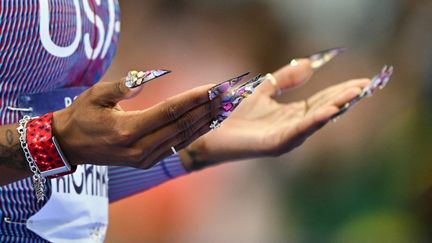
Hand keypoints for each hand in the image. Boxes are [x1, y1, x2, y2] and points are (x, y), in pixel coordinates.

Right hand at [52, 75, 220, 168]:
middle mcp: (139, 147)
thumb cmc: (82, 116)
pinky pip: (177, 146)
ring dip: (207, 121)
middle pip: (182, 125)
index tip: (214, 87)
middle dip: (208, 108)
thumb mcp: (95, 96)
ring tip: (226, 107)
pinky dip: (196, 133)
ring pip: (184, 137)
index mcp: (127, 130)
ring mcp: (144, 158)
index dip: (194, 98)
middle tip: (229, 94)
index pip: (169, 111)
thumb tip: (145, 78)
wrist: (69, 146)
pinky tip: (210, 122)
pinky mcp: (147, 162)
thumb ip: (120, 87)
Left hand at [182, 60, 369, 168]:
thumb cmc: (233, 112)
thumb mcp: (263, 89)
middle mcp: (292, 127)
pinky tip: (328, 111)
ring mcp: (284, 137)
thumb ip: (285, 79)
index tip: (361, 81)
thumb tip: (309, 65)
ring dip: (335, 107)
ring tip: (355, 94)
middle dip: (344, 98)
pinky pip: (297, 132)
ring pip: (314, 121)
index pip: (322, 101)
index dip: (340, 91)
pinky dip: (313, 122)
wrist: (209, 128)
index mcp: (291, 115)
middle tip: (366, 85)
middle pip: (323, 110)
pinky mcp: (274, 144)